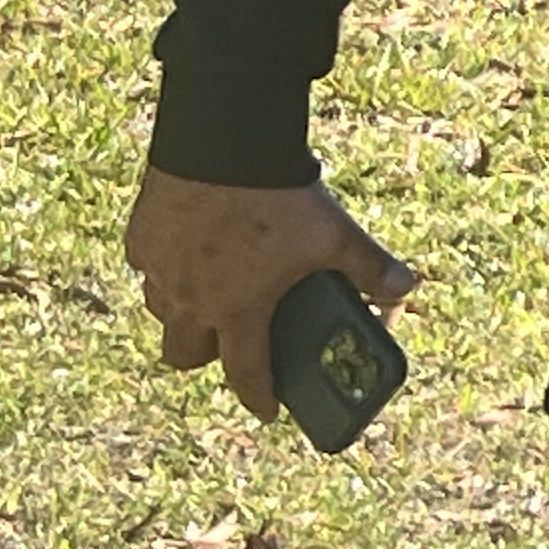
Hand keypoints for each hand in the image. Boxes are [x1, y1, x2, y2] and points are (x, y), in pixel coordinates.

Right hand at [125, 165, 415, 422]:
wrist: (223, 139)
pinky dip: (163, 265)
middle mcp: (191, 300)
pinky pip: (146, 266)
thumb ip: (371, 267)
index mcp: (239, 311)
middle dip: (206, 357)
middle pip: (184, 356)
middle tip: (229, 340)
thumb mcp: (335, 233)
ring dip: (181, 312)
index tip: (267, 410)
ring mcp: (159, 270)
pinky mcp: (140, 237)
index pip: (246, 374)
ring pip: (161, 312)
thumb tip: (408, 286)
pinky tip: (182, 248)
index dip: (259, 397)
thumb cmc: (278, 195)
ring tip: (205, 292)